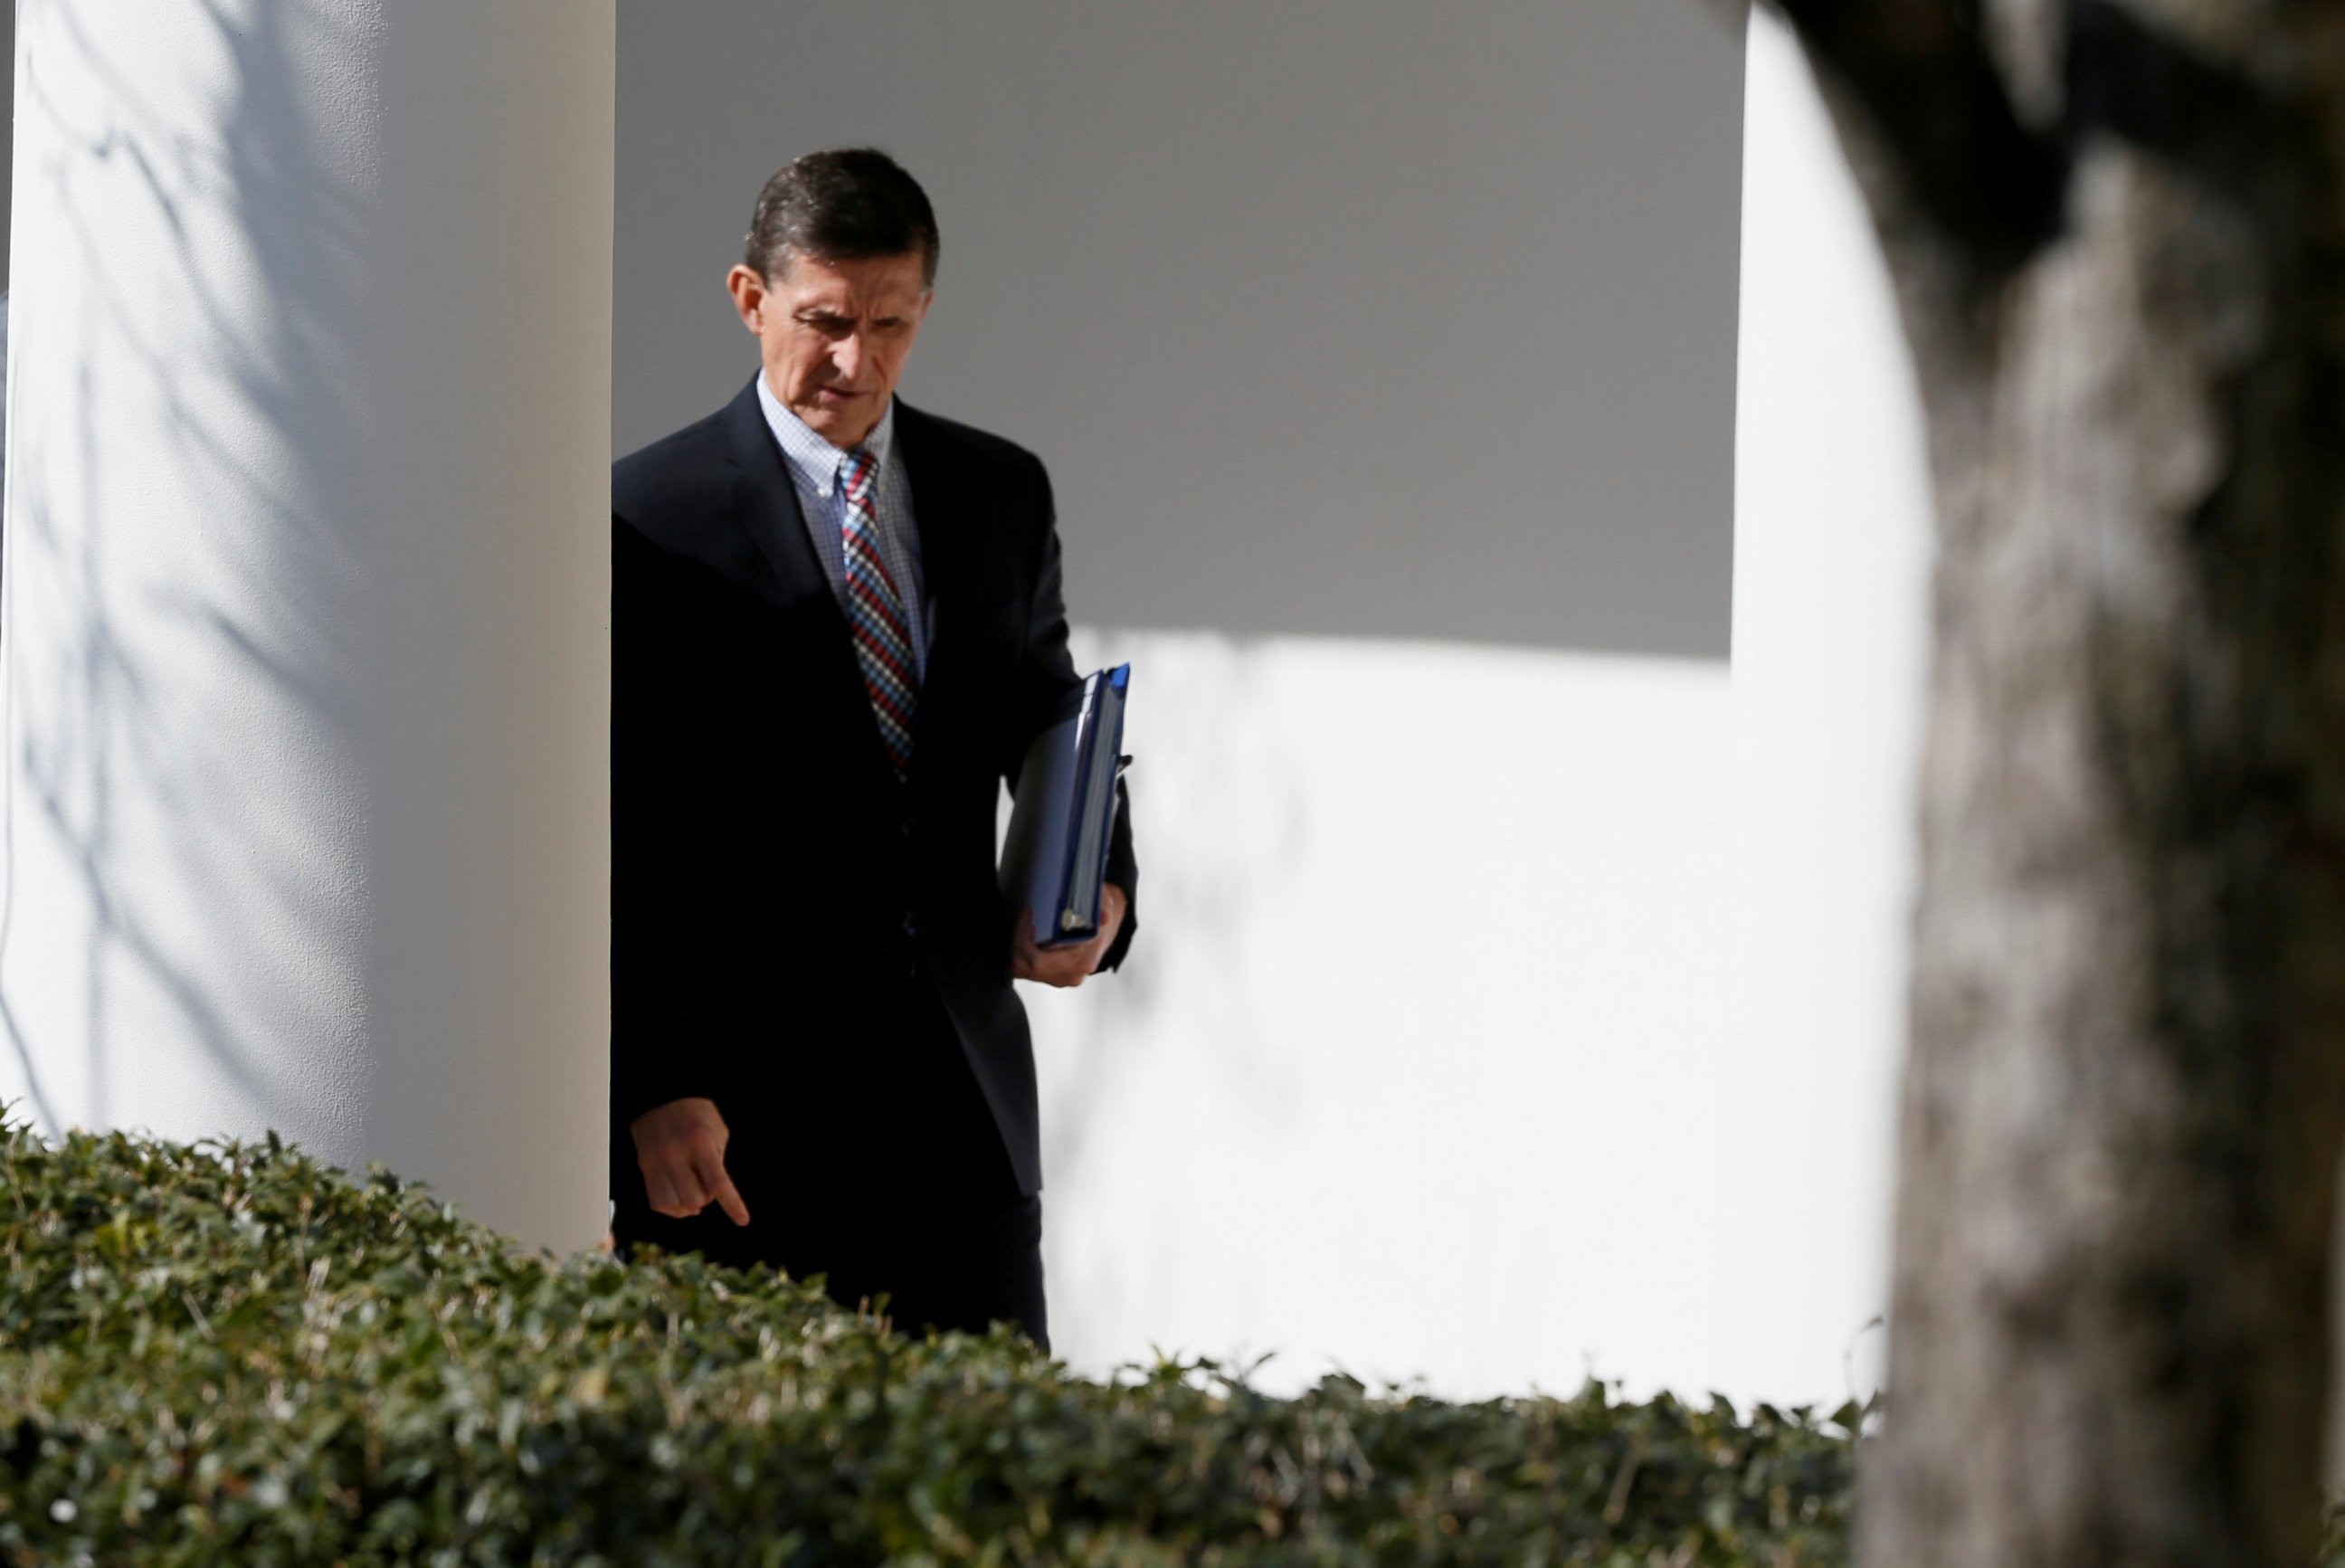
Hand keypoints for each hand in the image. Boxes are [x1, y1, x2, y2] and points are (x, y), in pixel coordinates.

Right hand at [629, 1097, 750, 1224]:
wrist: (662, 1097)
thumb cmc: (698, 1114)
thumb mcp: (718, 1132)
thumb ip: (717, 1163)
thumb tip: (712, 1196)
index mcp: (700, 1143)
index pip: (718, 1182)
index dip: (732, 1204)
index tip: (743, 1220)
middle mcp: (675, 1154)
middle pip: (694, 1200)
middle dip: (706, 1199)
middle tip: (706, 1184)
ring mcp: (657, 1162)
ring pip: (673, 1206)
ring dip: (687, 1206)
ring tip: (691, 1191)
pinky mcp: (644, 1168)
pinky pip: (657, 1202)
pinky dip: (671, 1207)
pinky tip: (678, 1195)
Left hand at [1012, 883, 1126, 987]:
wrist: (1106, 929)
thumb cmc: (1099, 918)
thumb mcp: (1101, 906)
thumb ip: (1100, 911)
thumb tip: (1103, 917)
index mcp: (1082, 961)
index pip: (1038, 961)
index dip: (1024, 940)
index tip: (1028, 918)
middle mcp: (1071, 974)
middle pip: (1026, 967)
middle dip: (1018, 942)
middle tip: (1024, 920)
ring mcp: (1061, 978)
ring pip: (1023, 970)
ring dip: (1018, 948)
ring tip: (1025, 926)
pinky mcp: (1052, 977)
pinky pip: (1026, 970)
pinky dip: (1021, 954)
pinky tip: (1027, 937)